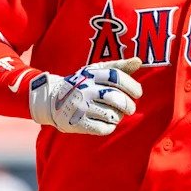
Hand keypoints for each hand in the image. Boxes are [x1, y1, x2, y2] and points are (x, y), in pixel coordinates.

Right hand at [28, 58, 142, 135]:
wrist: (51, 100)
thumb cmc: (83, 84)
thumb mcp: (96, 71)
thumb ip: (118, 67)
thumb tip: (138, 61)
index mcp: (91, 74)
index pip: (116, 77)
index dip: (132, 86)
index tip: (138, 93)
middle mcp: (84, 89)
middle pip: (116, 98)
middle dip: (128, 105)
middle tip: (130, 108)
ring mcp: (80, 106)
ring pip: (112, 115)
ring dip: (118, 116)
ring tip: (115, 114)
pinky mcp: (77, 123)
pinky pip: (103, 128)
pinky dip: (109, 127)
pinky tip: (105, 122)